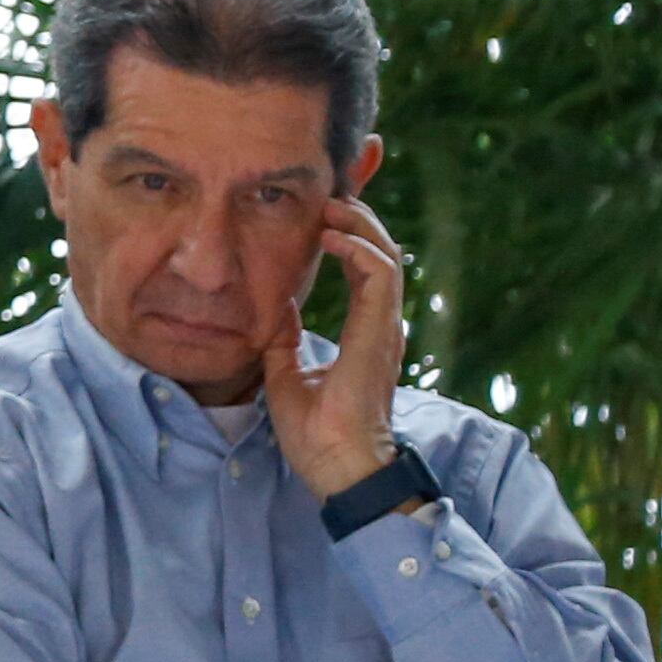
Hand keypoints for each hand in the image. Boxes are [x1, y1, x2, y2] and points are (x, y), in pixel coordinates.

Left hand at [262, 195, 409, 494]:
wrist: (334, 466)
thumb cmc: (315, 429)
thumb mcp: (286, 369)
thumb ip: (285, 334)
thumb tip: (274, 303)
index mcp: (364, 331)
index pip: (364, 269)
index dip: (349, 235)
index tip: (322, 209)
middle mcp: (381, 325)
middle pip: (381, 255)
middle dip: (359, 219)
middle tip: (329, 195)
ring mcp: (384, 329)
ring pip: (387, 260)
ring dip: (360, 226)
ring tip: (331, 205)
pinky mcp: (380, 337)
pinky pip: (380, 281)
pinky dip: (359, 251)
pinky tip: (332, 235)